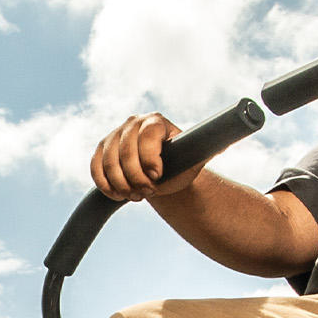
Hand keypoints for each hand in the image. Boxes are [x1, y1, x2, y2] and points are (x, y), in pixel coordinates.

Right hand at [90, 113, 204, 201]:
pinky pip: (95, 168)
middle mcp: (133, 123)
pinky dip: (105, 185)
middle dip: (137, 178)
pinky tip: (118, 195)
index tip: (157, 177)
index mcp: (156, 122)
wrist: (163, 174)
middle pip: (125, 151)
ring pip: (108, 162)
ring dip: (122, 185)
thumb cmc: (181, 165)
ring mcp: (114, 135)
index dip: (150, 159)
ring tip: (137, 195)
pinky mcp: (101, 150)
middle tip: (149, 192)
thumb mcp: (196, 158)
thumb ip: (208, 147)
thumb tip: (223, 141)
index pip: (148, 135)